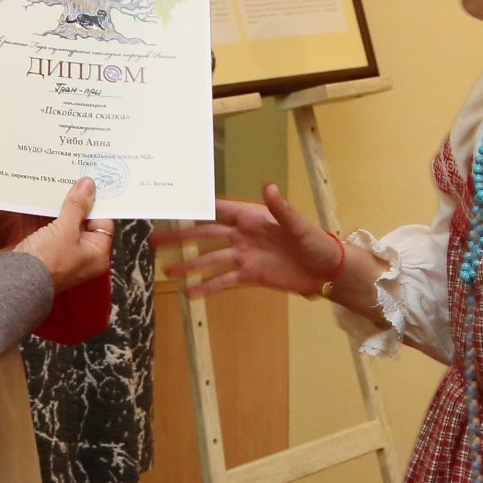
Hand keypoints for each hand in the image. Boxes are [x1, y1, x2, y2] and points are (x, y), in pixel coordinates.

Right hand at [8, 178, 113, 291]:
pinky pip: (53, 230)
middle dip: (77, 203)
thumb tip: (89, 185)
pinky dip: (49, 217)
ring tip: (57, 185)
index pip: (103, 221)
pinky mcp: (48, 253)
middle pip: (85, 222)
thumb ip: (77, 206)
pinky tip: (43, 201)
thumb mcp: (65, 230)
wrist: (15, 283)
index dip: (96, 202)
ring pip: (67, 225)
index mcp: (97, 254)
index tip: (88, 182)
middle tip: (72, 179)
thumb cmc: (46, 261)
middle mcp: (84, 256)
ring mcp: (66, 255)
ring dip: (61, 209)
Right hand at [154, 183, 343, 297]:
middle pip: (206, 235)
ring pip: (210, 260)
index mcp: (253, 216)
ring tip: (167, 270)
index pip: (218, 209)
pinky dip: (207, 288)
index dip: (196, 207)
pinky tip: (190, 294)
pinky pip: (224, 281)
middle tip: (156, 240)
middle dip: (181, 236)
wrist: (327, 271)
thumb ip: (281, 209)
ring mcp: (244, 256)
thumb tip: (268, 187)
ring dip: (189, 265)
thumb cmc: (316, 242)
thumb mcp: (299, 226)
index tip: (172, 206)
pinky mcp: (250, 275)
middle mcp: (243, 235)